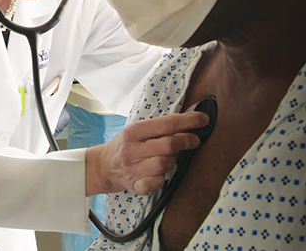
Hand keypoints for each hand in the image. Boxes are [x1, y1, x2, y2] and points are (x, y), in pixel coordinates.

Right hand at [84, 111, 209, 195]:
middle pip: (169, 145)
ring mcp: (132, 169)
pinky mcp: (134, 186)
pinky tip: (160, 173)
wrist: (103, 166)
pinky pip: (158, 183)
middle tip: (195, 140)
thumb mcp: (136, 131)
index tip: (203, 120)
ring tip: (172, 156)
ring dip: (174, 160)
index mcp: (133, 132)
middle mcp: (131, 150)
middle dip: (187, 141)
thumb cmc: (125, 145)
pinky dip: (163, 178)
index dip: (189, 121)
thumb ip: (158, 128)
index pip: (167, 124)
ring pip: (165, 164)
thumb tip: (188, 123)